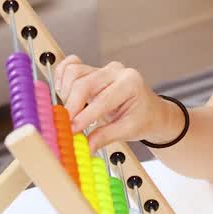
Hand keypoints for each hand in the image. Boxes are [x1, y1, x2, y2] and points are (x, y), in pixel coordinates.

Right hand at [54, 55, 182, 152]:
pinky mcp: (91, 71)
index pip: (102, 99)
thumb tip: (85, 146)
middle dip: (71, 106)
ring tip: (69, 112)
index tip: (72, 130)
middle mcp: (116, 72)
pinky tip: (64, 94)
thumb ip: (105, 136)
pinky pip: (70, 67)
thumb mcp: (129, 130)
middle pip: (83, 83)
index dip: (84, 116)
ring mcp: (103, 69)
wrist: (150, 111)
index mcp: (130, 83)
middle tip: (66, 124)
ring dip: (65, 93)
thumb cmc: (143, 118)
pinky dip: (62, 79)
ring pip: (73, 73)